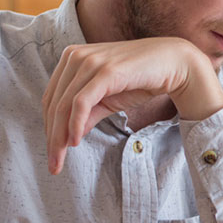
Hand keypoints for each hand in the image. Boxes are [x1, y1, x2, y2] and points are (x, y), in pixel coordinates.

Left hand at [42, 38, 222, 173]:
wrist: (174, 64)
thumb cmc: (141, 79)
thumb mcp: (108, 100)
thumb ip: (88, 114)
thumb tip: (68, 138)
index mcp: (72, 58)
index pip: (51, 98)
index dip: (48, 128)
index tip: (53, 152)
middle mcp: (76, 56)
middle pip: (53, 104)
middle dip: (51, 138)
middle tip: (53, 165)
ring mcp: (90, 61)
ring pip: (64, 106)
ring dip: (59, 137)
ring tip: (60, 160)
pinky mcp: (105, 71)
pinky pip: (81, 102)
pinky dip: (75, 124)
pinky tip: (75, 142)